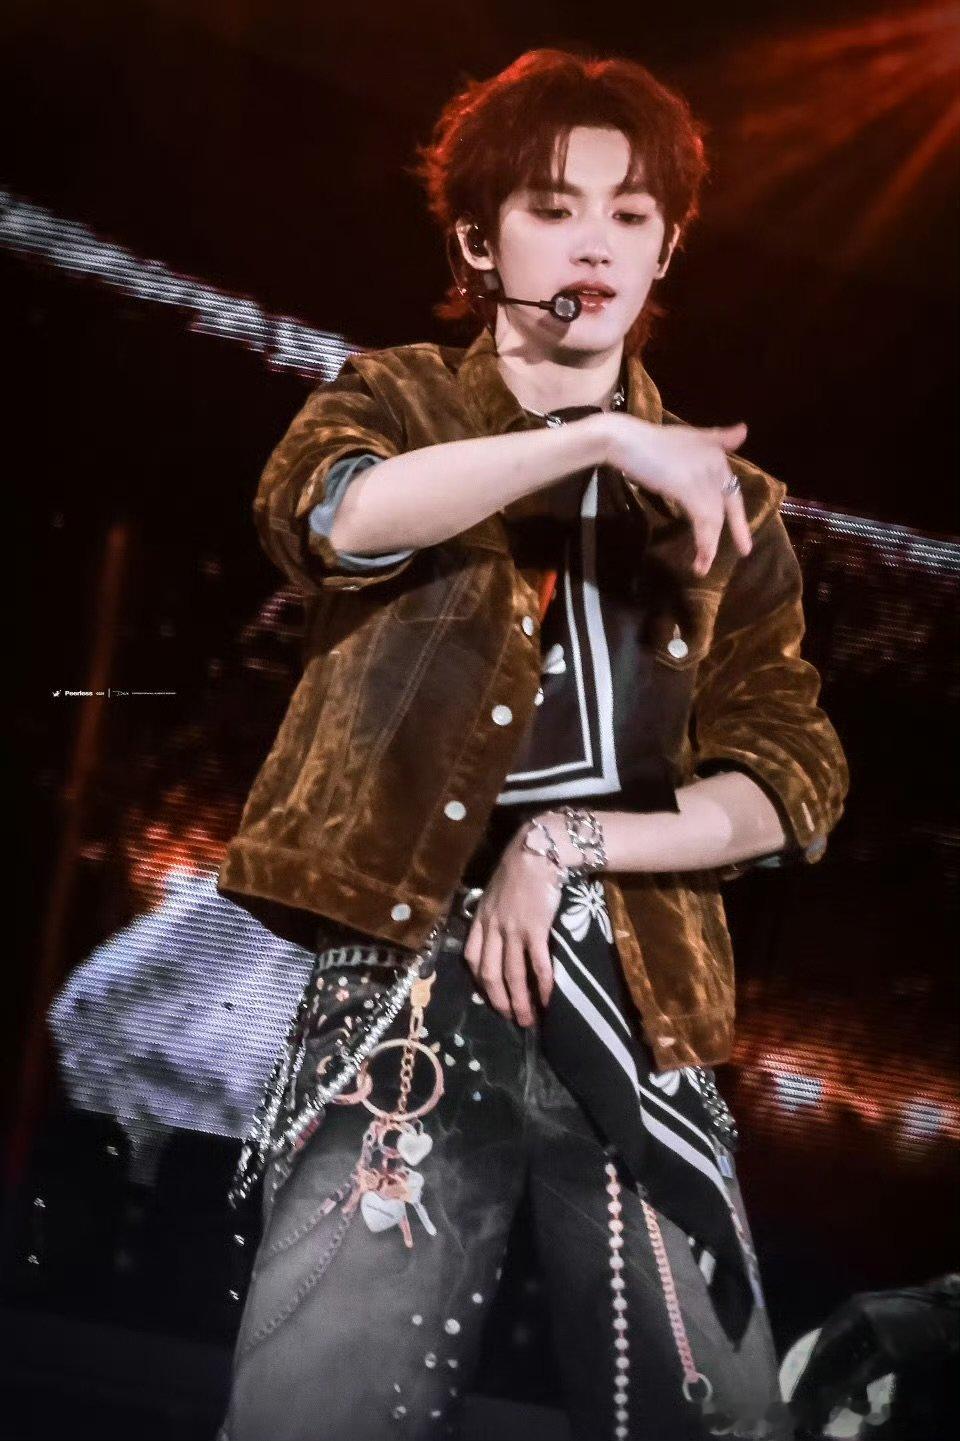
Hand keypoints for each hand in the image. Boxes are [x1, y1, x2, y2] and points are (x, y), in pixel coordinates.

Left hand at [462, 819, 578, 1025]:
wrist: (537, 851)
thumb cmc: (520, 867)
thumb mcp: (497, 891)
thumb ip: (495, 912)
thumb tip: (500, 931)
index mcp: (481, 919)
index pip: (471, 957)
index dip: (479, 981)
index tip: (489, 995)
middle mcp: (492, 928)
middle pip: (489, 974)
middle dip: (498, 1001)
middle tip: (510, 1018)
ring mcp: (512, 930)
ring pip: (512, 975)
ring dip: (519, 1001)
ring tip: (528, 1019)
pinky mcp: (534, 930)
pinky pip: (537, 964)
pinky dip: (542, 986)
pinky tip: (548, 999)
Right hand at [602, 413, 752, 576]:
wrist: (627, 441)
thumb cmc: (651, 442)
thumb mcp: (690, 438)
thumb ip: (717, 438)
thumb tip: (745, 429)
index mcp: (717, 455)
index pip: (732, 490)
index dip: (738, 514)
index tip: (744, 531)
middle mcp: (715, 465)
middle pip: (728, 506)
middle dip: (736, 531)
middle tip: (744, 551)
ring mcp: (702, 477)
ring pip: (714, 518)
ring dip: (711, 545)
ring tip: (704, 566)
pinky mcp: (688, 489)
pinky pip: (702, 520)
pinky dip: (704, 541)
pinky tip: (702, 557)